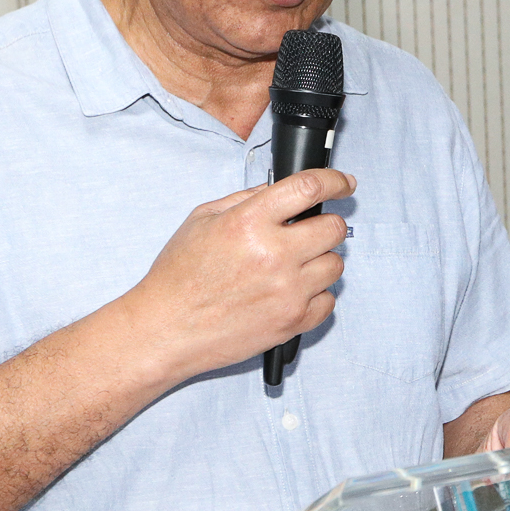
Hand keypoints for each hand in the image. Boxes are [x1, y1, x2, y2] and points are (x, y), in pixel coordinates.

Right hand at [121, 169, 355, 380]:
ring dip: (320, 260)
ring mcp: (287, 291)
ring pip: (335, 265)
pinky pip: (329, 301)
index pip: (310, 188)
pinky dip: (316, 295)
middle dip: (325, 225)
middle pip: (334, 228)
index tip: (343, 184)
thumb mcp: (202, 220)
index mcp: (248, 223)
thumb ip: (245, 199)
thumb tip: (281, 189)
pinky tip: (291, 292)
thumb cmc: (178, 277)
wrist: (166, 329)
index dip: (335, 182)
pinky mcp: (292, 321)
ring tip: (292, 266)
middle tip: (308, 231)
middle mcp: (274, 255)